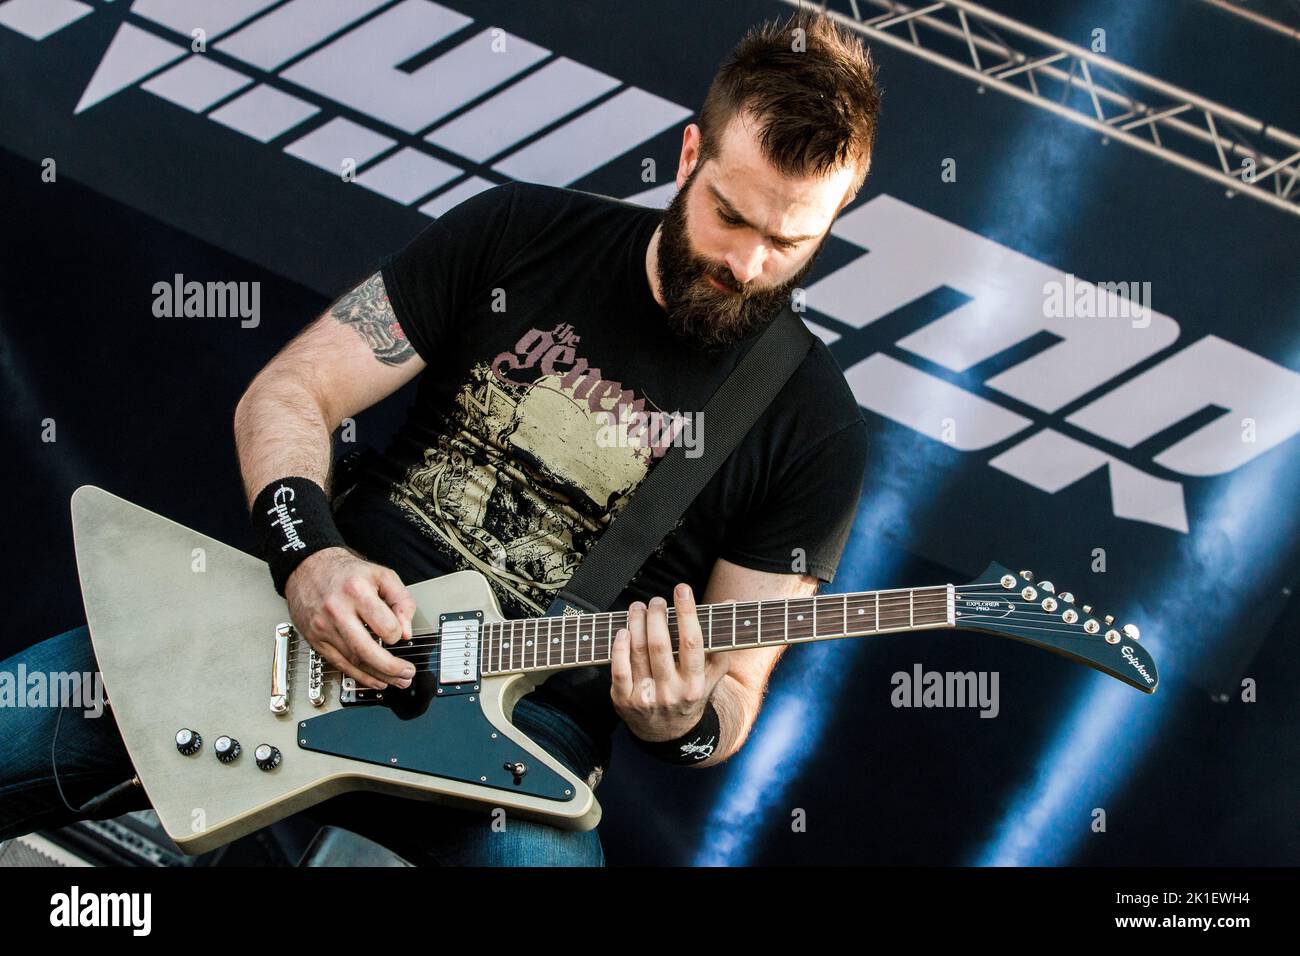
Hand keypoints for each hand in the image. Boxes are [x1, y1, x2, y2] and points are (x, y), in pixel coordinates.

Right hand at [285, 546, 416, 690]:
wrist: (308, 569)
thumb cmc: (346, 573)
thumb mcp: (382, 575)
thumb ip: (401, 600)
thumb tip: (406, 631)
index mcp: (356, 591)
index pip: (385, 626)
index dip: (399, 634)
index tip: (402, 635)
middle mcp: (337, 611)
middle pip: (366, 651)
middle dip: (391, 668)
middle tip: (407, 673)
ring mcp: (323, 628)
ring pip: (354, 662)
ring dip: (379, 676)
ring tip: (396, 680)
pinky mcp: (316, 640)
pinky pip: (340, 665)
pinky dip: (359, 676)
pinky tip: (375, 680)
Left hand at [610, 583, 729, 741]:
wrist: (669, 735)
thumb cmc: (691, 695)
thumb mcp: (711, 674)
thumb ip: (720, 640)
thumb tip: (731, 602)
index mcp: (695, 685)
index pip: (692, 643)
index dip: (687, 613)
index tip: (683, 590)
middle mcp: (671, 692)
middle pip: (660, 646)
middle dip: (657, 616)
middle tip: (656, 600)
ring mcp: (646, 698)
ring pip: (638, 652)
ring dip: (636, 624)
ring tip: (639, 608)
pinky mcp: (624, 701)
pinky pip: (618, 669)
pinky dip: (619, 647)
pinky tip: (623, 631)